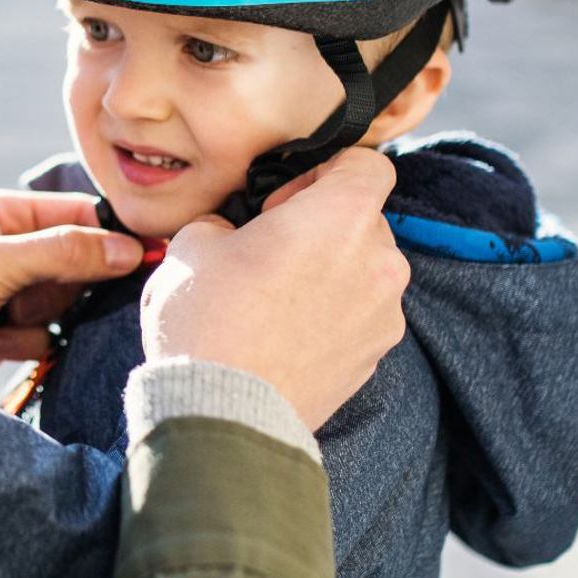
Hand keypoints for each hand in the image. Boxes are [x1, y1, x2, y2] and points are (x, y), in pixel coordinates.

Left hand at [0, 190, 145, 373]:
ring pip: (57, 306)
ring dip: (45, 321)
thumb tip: (128, 247)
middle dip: (74, 286)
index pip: (72, 213)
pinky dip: (27, 348)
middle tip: (67, 301)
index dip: (110, 234)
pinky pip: (36, 339)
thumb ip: (58, 253)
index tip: (151, 257)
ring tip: (7, 327)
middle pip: (72, 263)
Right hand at [141, 147, 409, 429]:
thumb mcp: (193, 245)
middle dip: (324, 228)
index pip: (369, 164)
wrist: (223, 413)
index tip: (286, 200)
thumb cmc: (208, 320)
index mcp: (341, 216)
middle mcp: (378, 260)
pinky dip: (334, 317)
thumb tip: (233, 233)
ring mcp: (384, 313)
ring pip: (365, 271)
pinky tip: (288, 335)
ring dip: (332, 274)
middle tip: (273, 253)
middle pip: (365, 221)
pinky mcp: (376, 356)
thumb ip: (225, 222)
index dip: (326, 171)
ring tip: (278, 301)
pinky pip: (361, 317)